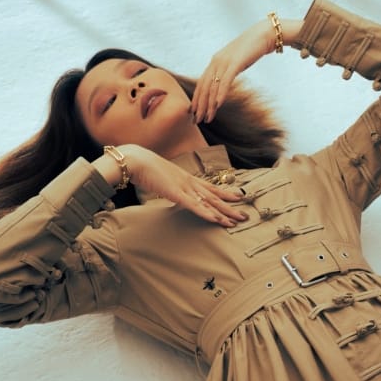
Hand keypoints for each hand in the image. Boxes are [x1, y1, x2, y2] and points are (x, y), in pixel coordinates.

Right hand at [95, 145, 247, 226]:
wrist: (135, 160)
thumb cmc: (144, 168)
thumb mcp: (161, 178)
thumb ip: (169, 184)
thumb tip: (171, 190)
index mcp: (186, 178)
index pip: (210, 187)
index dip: (225, 193)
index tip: (238, 197)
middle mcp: (189, 182)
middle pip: (214, 196)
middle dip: (230, 206)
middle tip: (245, 215)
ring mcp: (184, 187)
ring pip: (208, 202)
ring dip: (223, 212)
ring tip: (237, 220)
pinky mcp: (176, 194)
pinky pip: (194, 206)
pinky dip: (206, 213)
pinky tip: (216, 220)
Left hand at [191, 19, 271, 124]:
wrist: (264, 34)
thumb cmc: (251, 50)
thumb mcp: (235, 62)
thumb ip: (227, 71)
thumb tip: (223, 83)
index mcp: (215, 62)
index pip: (201, 83)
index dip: (196, 99)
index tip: (193, 112)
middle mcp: (216, 62)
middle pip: (204, 87)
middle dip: (199, 106)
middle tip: (196, 121)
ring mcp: (224, 62)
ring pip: (213, 87)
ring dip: (209, 105)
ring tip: (207, 118)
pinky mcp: (235, 63)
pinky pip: (225, 81)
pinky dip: (220, 94)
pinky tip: (218, 105)